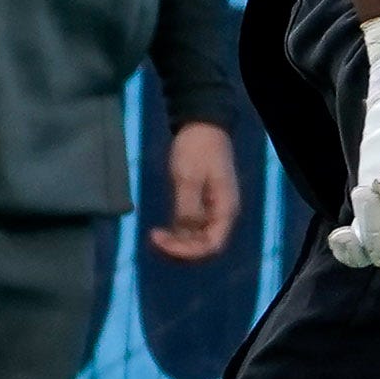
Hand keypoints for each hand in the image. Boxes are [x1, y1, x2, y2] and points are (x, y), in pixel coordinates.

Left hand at [151, 117, 238, 260]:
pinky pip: (190, 230)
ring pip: (196, 241)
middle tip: (154, 239)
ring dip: (176, 245)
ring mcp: (210, 211)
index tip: (162, 241)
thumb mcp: (188, 176)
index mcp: (225, 209)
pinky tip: (159, 231)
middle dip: (180, 250)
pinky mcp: (200, 206)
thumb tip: (183, 232)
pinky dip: (176, 236)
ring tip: (154, 237)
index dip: (188, 251)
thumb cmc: (197, 149)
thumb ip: (187, 206)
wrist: (201, 127)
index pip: (212, 245)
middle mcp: (220, 215)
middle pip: (204, 247)